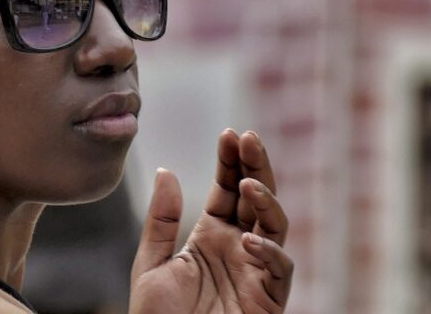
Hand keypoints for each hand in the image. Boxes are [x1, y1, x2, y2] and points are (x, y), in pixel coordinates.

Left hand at [128, 129, 292, 312]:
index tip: (230, 133)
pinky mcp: (267, 299)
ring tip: (249, 184)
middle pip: (257, 199)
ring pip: (276, 227)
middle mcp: (238, 248)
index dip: (231, 161)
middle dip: (257, 167)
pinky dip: (269, 251)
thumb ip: (161, 221)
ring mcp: (255, 272)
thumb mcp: (151, 265)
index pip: (227, 190)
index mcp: (211, 236)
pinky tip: (249, 238)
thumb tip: (166, 170)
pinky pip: (278, 270)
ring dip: (267, 202)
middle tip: (250, 139)